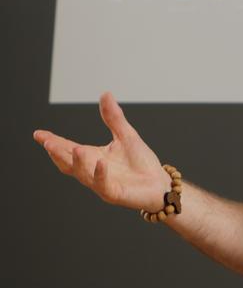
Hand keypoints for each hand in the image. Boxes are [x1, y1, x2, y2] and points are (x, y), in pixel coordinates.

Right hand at [33, 92, 171, 211]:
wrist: (159, 184)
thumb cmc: (141, 163)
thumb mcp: (126, 135)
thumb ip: (114, 118)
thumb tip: (105, 94)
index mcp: (93, 157)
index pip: (68, 148)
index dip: (53, 141)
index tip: (38, 133)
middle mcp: (93, 171)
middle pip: (69, 162)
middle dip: (58, 153)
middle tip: (47, 142)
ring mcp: (102, 184)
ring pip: (83, 175)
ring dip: (78, 163)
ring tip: (75, 149)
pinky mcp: (115, 193)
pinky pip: (104, 185)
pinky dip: (100, 175)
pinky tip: (101, 163)